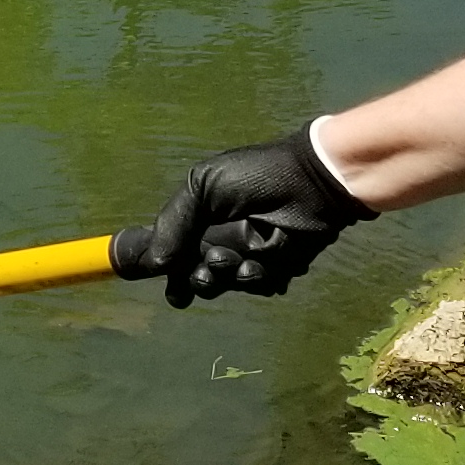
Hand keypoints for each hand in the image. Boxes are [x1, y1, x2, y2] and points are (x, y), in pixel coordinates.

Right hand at [122, 125, 374, 306]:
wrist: (311, 183)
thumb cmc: (256, 177)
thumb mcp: (203, 186)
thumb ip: (173, 222)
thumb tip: (153, 264)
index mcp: (201, 217)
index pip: (175, 252)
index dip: (168, 271)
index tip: (165, 283)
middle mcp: (222, 238)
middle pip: (197, 276)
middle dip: (198, 279)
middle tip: (206, 270)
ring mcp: (250, 255)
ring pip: (226, 285)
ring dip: (226, 277)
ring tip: (234, 260)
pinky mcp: (277, 268)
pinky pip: (258, 286)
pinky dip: (255, 279)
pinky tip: (259, 265)